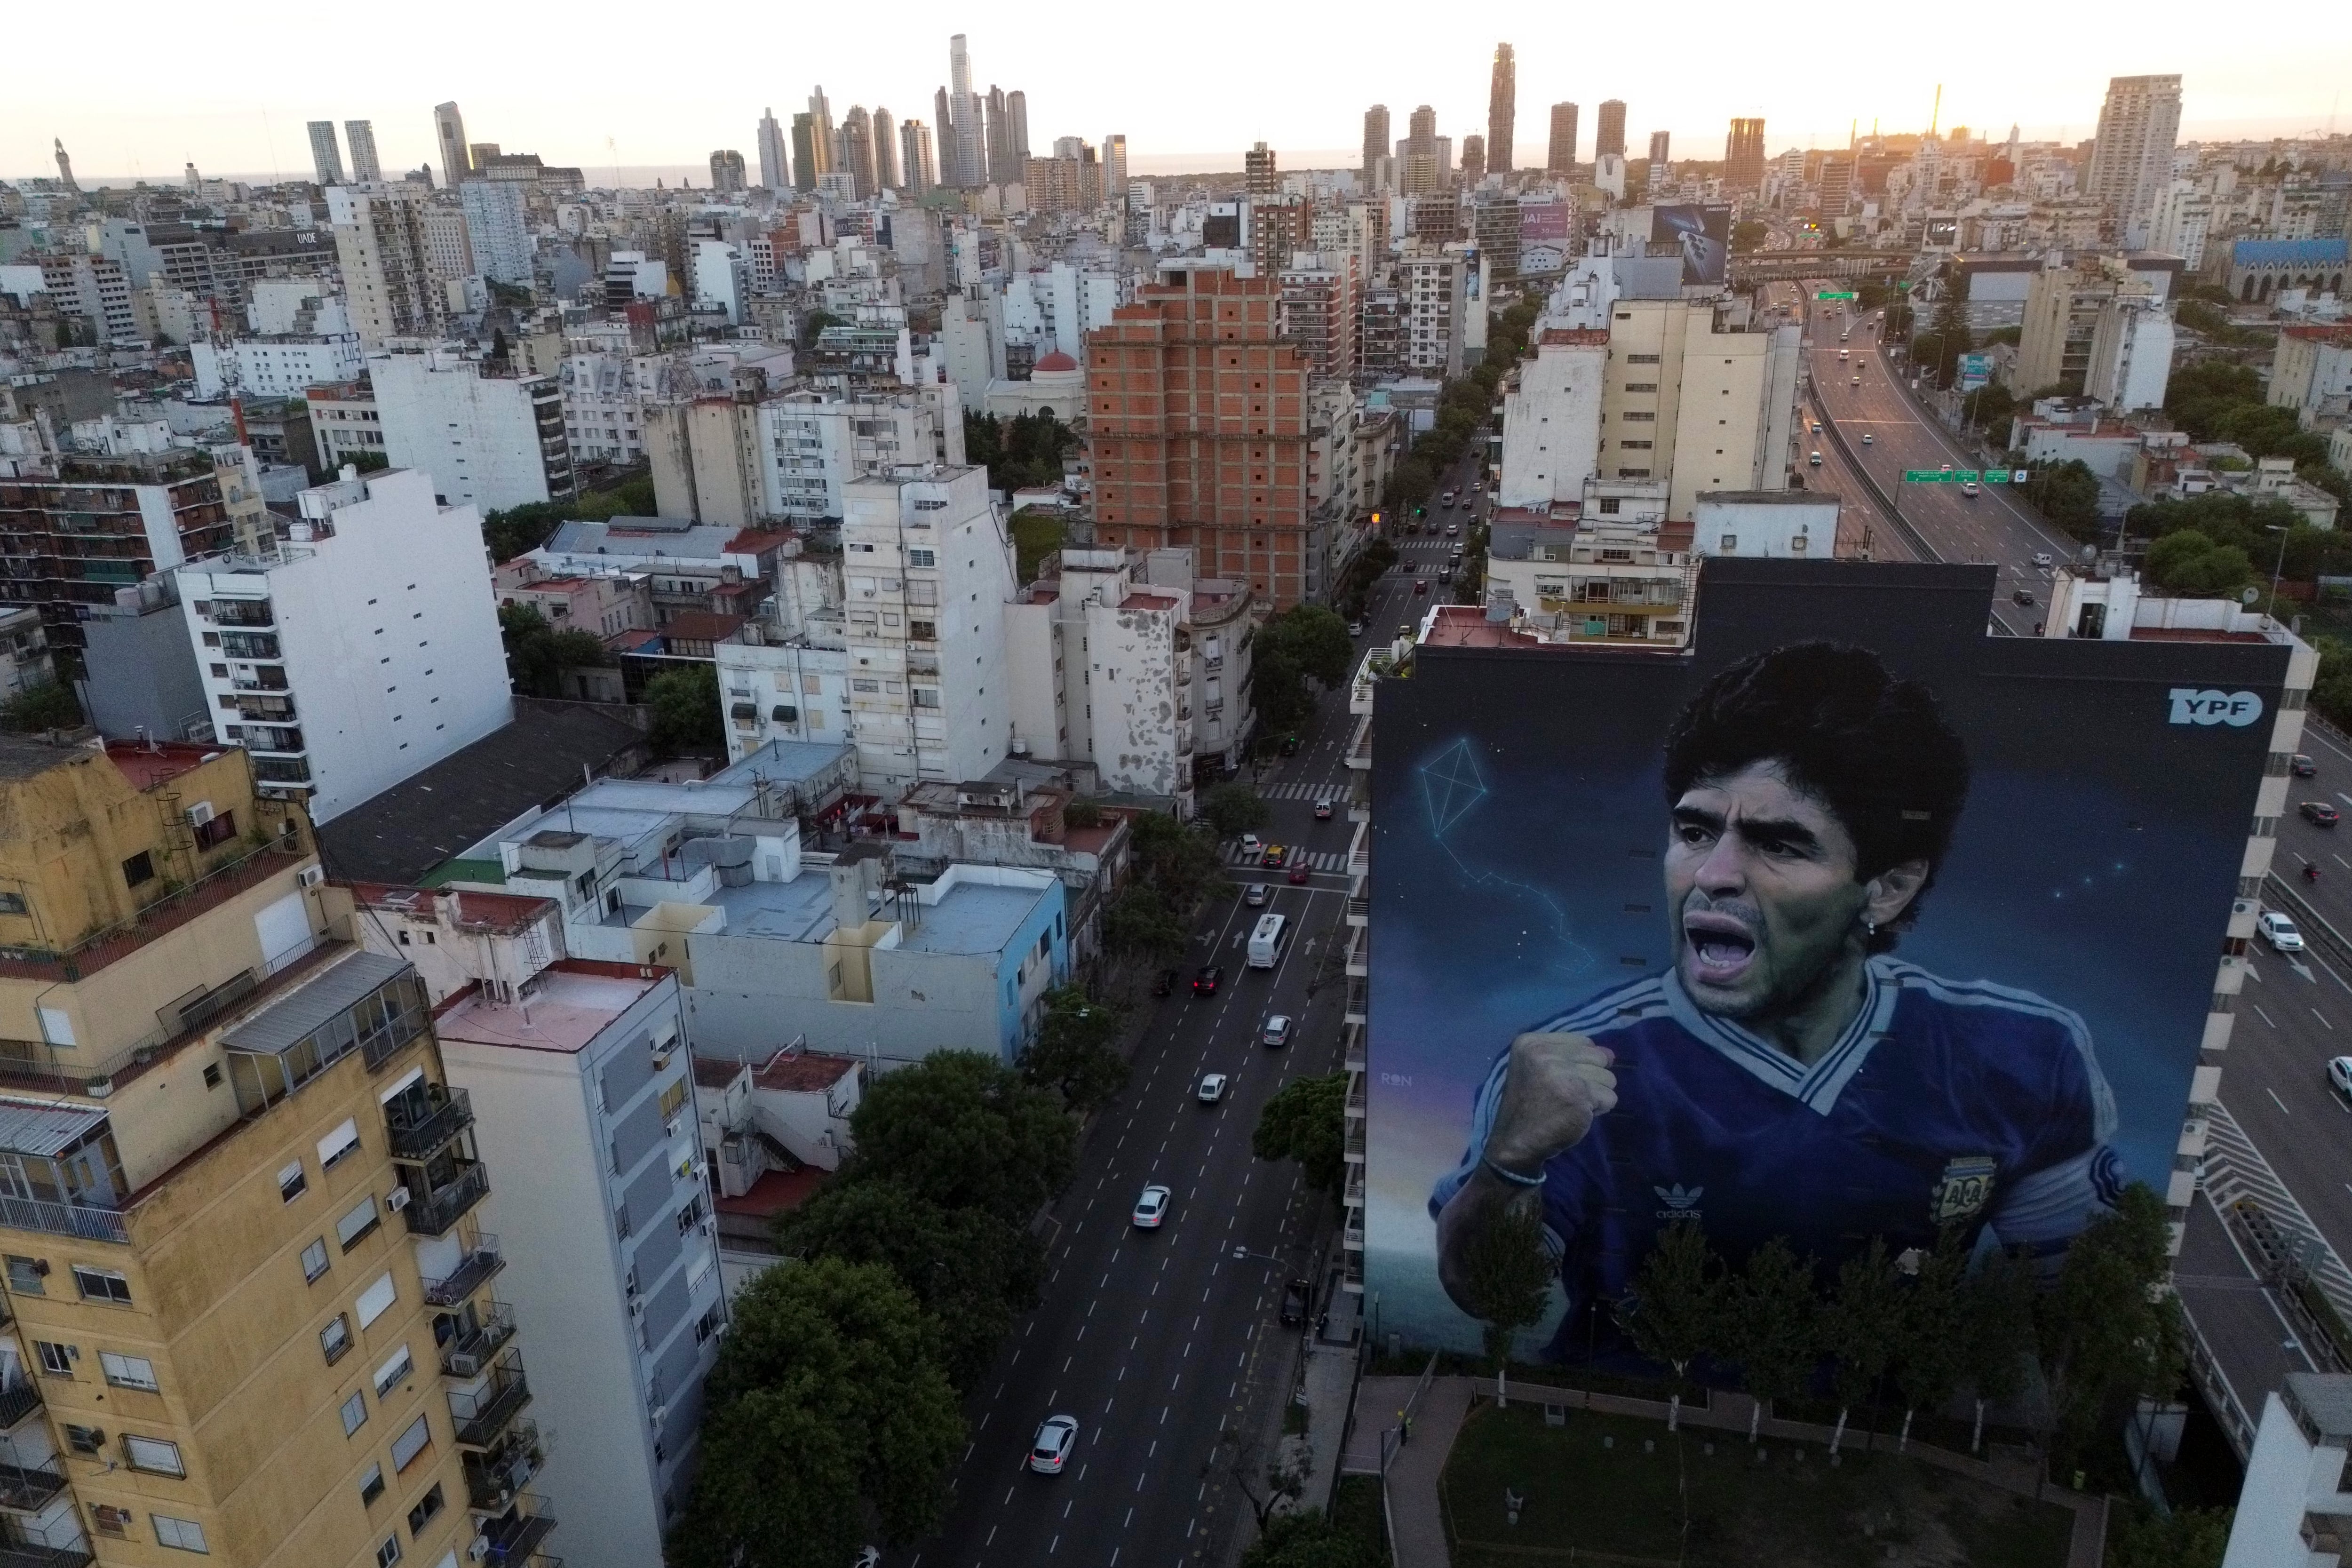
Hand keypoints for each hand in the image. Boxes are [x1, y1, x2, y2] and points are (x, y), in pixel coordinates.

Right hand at [1483, 1033, 1617, 1178]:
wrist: (1516, 1141)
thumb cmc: (1529, 1104)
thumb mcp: (1537, 1068)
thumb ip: (1571, 1055)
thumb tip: (1611, 1054)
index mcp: (1531, 1043)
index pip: (1584, 1041)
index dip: (1582, 1063)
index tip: (1563, 1079)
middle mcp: (1545, 1054)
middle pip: (1598, 1057)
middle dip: (1592, 1078)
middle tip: (1568, 1094)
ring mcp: (1562, 1073)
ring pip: (1608, 1077)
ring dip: (1596, 1095)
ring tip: (1573, 1104)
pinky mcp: (1578, 1095)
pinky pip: (1610, 1097)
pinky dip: (1599, 1110)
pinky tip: (1577, 1115)